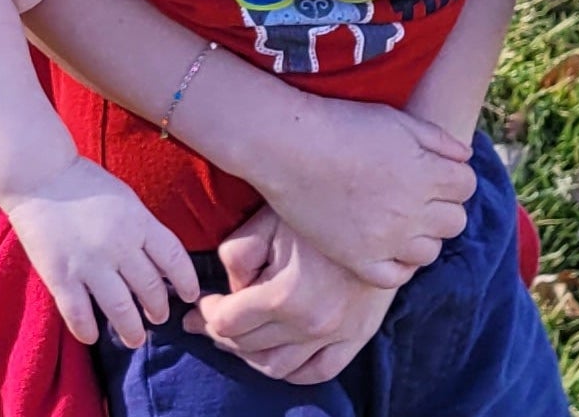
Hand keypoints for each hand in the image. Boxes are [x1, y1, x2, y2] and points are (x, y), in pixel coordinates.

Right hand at [0, 158, 201, 346]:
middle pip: (151, 289)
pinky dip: (88, 331)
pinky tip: (92, 335)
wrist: (39, 174)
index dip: (187, 282)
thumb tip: (163, 263)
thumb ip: (143, 229)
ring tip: (135, 337)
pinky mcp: (60, 276)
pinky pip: (79, 315)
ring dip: (132, 330)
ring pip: (121, 311)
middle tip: (158, 317)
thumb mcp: (125, 199)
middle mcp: (119, 245)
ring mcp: (89, 263)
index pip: (174, 259)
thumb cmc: (84, 184)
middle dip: (159, 309)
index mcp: (138, 221)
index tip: (189, 296)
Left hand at [183, 208, 397, 383]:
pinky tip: (278, 355)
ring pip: (279, 367)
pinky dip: (293, 371)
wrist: (378, 206)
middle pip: (248, 347)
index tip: (200, 305)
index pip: (228, 322)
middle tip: (208, 321)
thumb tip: (232, 287)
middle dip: (221, 335)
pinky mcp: (358, 337)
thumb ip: (238, 254)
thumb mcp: (268, 219)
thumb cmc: (318, 205)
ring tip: (238, 337)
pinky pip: (319, 372)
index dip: (206, 315)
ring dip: (251, 356)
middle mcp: (311, 325)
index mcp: (285, 295)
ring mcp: (337, 335)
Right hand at [254, 98, 473, 281]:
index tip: (434, 170)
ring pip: (430, 252)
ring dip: (423, 235)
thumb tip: (465, 157)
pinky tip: (386, 245)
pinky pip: (395, 277)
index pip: (467, 185)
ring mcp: (387, 240)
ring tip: (400, 217)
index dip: (454, 176)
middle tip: (417, 193)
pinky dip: (398, 264)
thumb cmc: (340, 123)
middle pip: (455, 221)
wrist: (288, 145)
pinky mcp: (359, 260)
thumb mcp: (395, 118)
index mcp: (426, 172)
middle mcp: (413, 211)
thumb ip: (437, 138)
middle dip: (443, 205)